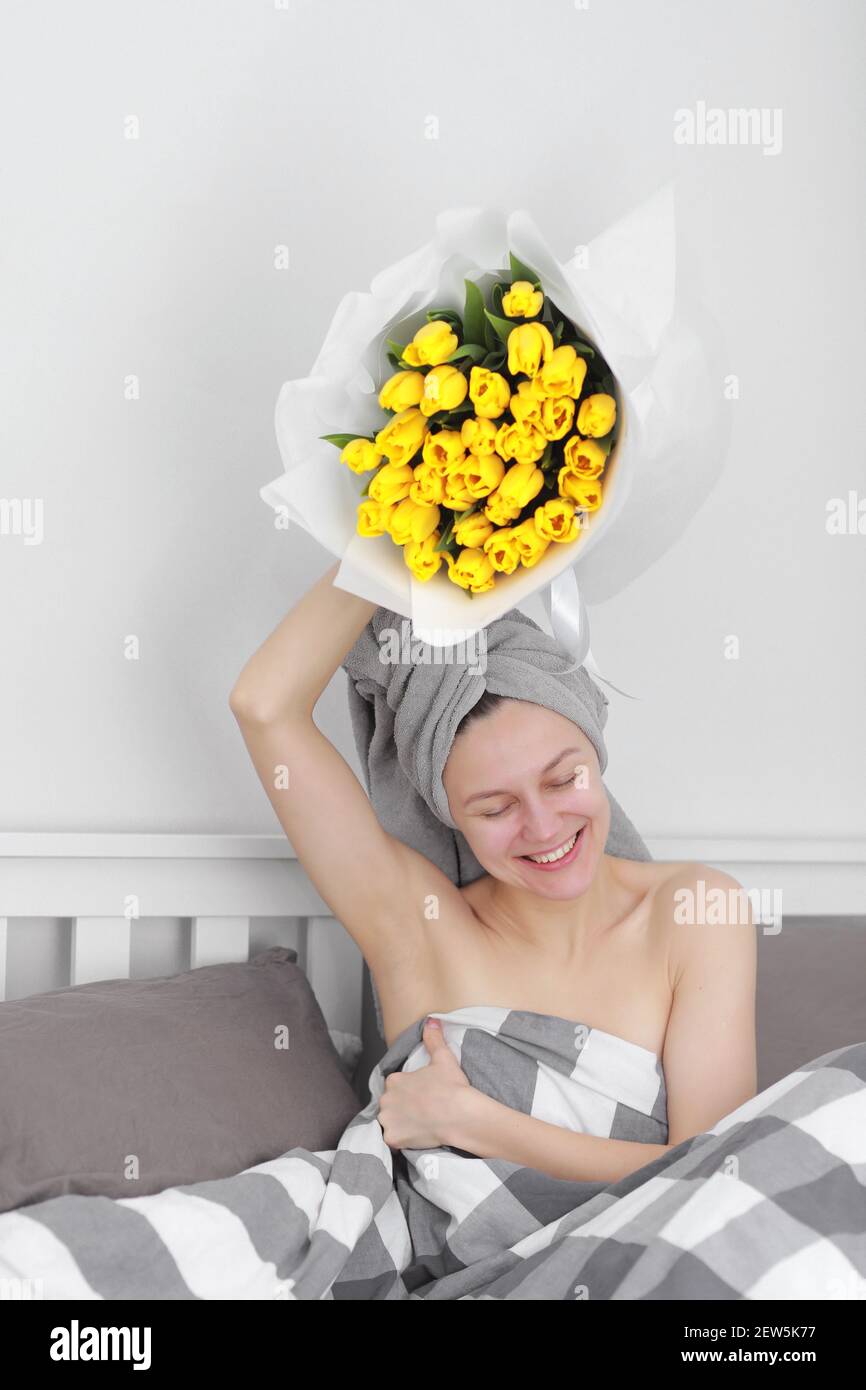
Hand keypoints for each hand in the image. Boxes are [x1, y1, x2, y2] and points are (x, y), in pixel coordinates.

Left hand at [377, 1017, 473, 1150]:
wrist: (460, 1115)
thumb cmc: (452, 1087)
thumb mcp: (443, 1058)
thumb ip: (434, 1038)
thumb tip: (431, 1021)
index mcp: (395, 1080)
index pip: (395, 1086)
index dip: (408, 1092)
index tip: (421, 1096)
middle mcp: (386, 1099)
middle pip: (389, 1104)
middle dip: (400, 1107)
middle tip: (421, 1112)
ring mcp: (388, 1120)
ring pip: (389, 1122)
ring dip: (398, 1124)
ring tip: (418, 1125)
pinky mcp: (392, 1138)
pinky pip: (391, 1141)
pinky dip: (400, 1140)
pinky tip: (414, 1137)